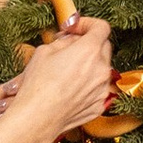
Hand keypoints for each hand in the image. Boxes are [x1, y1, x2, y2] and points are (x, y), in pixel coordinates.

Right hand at [0, 19, 112, 142]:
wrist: (38, 117)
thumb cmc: (38, 84)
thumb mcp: (44, 51)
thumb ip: (64, 41)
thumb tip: (71, 40)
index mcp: (89, 51)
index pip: (102, 27)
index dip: (88, 24)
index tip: (76, 29)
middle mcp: (102, 69)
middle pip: (104, 47)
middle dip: (89, 44)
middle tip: (70, 49)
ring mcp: (103, 89)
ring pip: (102, 69)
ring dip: (89, 65)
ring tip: (68, 71)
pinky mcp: (100, 105)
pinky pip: (98, 89)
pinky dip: (88, 85)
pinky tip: (70, 89)